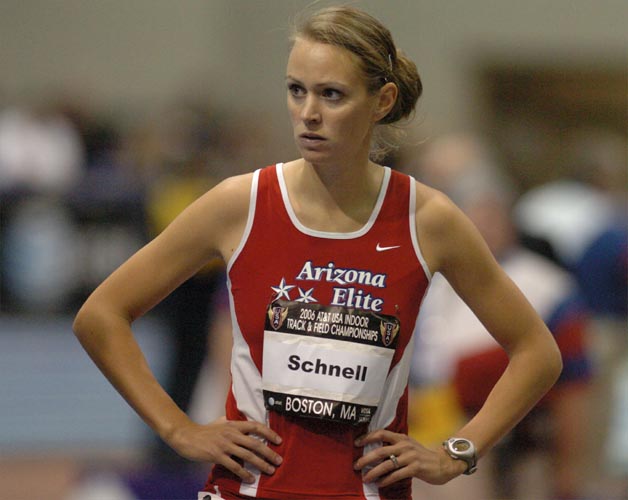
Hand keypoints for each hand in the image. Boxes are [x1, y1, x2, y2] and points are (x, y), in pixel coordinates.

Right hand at [165, 416, 282, 482]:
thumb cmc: (205, 430)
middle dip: (269, 453)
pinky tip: (251, 479)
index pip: (256, 426)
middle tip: (279, 461)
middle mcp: (232, 433)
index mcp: (234, 424)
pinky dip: (244, 473)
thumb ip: (233, 423)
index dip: (269, 433)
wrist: (187, 436)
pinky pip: (235, 466)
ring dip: (261, 464)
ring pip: (248, 455)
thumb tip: (244, 424)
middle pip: (255, 443)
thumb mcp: (221, 422)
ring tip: (270, 470)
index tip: (279, 441)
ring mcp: (225, 445)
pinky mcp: (218, 455)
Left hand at [353, 429, 465, 486]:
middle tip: (356, 465)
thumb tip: (374, 451)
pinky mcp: (415, 468)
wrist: (442, 463)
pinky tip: (380, 484)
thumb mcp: (408, 446)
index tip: (356, 443)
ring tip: (365, 478)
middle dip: (366, 458)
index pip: (381, 433)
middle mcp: (404, 445)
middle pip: (380, 451)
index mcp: (401, 437)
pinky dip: (386, 480)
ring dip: (374, 472)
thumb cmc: (421, 456)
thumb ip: (394, 446)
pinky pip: (397, 475)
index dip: (367, 437)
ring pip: (387, 464)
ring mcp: (410, 457)